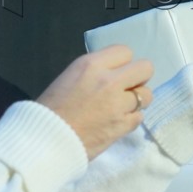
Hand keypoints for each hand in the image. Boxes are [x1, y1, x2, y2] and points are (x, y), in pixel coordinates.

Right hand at [37, 45, 155, 158]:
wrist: (45, 139)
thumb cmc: (51, 108)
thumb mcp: (70, 76)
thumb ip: (95, 71)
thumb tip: (115, 73)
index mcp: (92, 64)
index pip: (125, 51)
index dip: (122, 63)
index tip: (115, 72)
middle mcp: (109, 81)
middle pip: (146, 68)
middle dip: (138, 78)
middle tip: (126, 88)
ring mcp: (119, 104)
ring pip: (146, 95)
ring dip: (137, 101)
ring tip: (121, 107)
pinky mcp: (123, 126)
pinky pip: (139, 117)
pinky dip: (130, 119)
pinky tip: (116, 121)